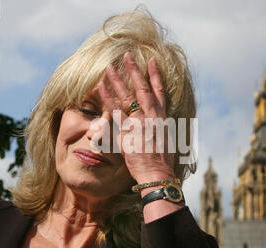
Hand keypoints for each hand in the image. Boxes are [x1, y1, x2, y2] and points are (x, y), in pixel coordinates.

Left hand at [98, 52, 175, 185]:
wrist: (157, 174)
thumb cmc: (162, 161)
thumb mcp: (165, 141)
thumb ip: (159, 128)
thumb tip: (158, 123)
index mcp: (162, 118)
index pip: (159, 92)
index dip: (156, 76)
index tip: (152, 62)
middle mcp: (152, 116)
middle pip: (143, 88)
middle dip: (135, 70)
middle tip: (128, 55)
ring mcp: (139, 122)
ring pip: (128, 96)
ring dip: (118, 79)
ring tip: (109, 66)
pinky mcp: (127, 131)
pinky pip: (115, 110)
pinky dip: (107, 98)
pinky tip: (100, 87)